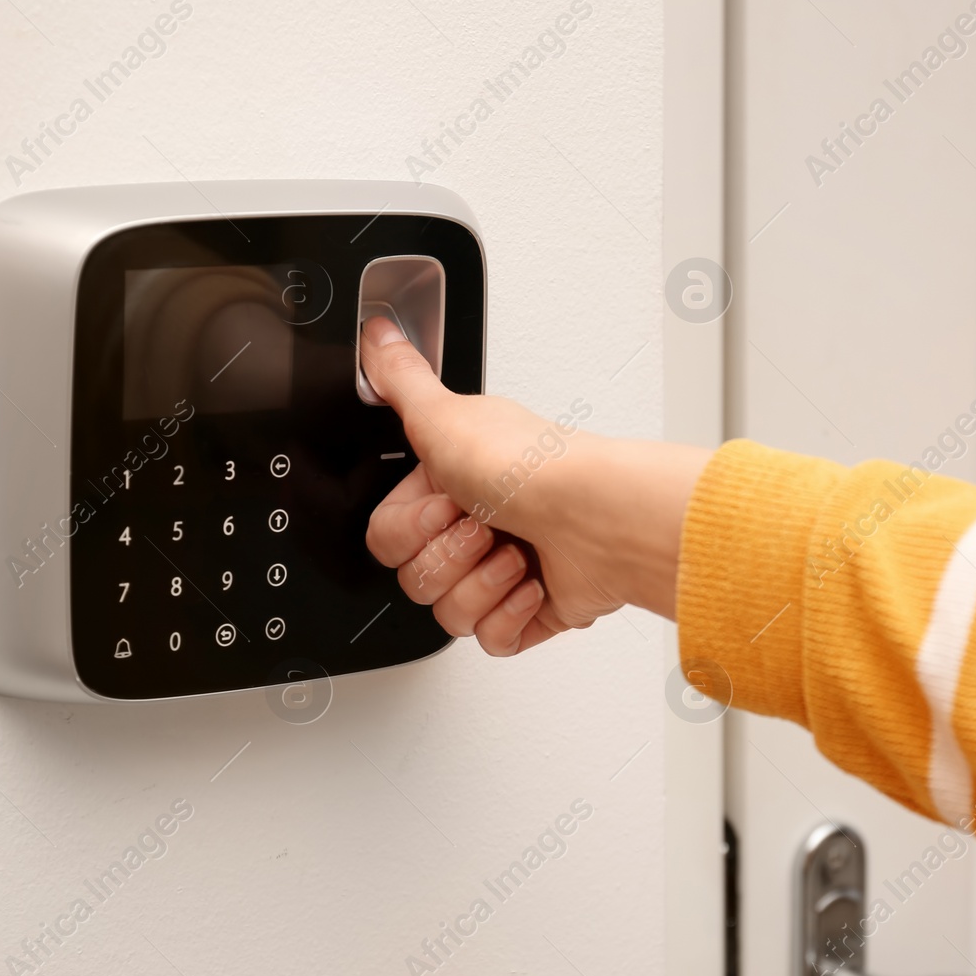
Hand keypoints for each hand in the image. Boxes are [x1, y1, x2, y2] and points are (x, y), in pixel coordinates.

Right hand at [360, 316, 710, 654]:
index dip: (412, 527)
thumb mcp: (446, 414)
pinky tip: (532, 583)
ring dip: (484, 582)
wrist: (598, 518)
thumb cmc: (532, 467)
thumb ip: (400, 379)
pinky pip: (491, 640)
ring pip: (449, 614)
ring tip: (517, 552)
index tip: (447, 499)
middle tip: (485, 524)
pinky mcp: (530, 612)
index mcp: (447, 486)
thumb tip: (376, 335)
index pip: (386, 538)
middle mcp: (474, 528)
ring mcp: (502, 573)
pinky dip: (511, 615)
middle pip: (413, 579)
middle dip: (450, 555)